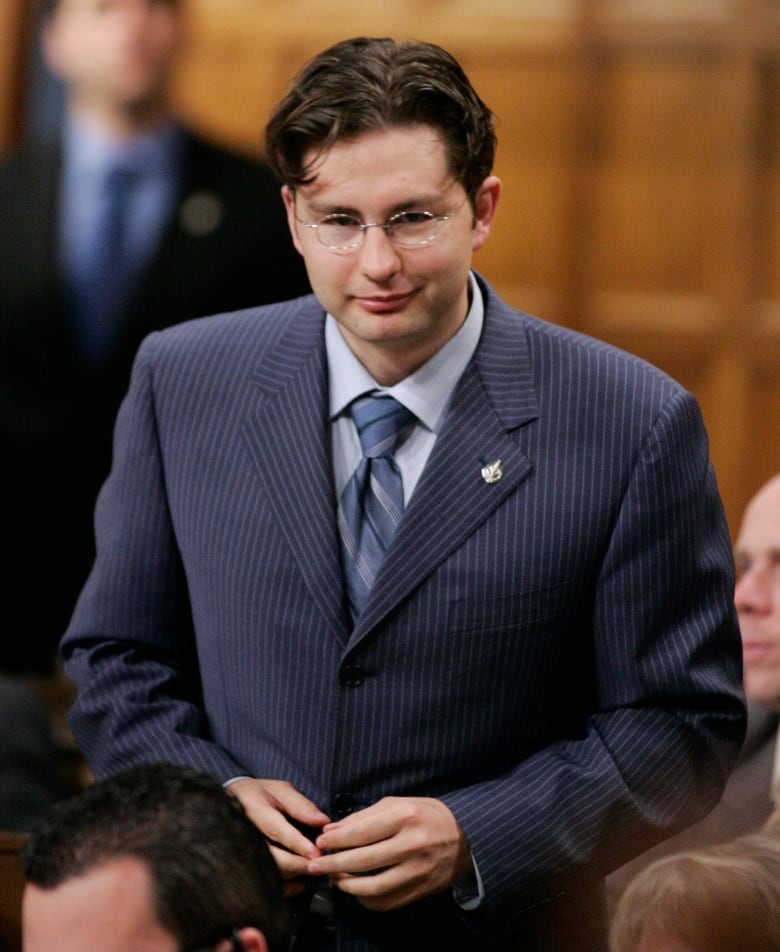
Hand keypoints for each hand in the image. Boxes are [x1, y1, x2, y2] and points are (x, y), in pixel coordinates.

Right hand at [228, 778, 330, 890]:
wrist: (228, 803)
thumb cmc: (258, 795)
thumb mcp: (279, 790)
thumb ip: (300, 806)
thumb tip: (323, 821)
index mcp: (254, 811)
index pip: (276, 831)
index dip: (297, 844)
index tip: (315, 854)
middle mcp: (243, 835)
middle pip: (270, 858)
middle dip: (297, 865)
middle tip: (318, 865)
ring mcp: (240, 854)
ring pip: (267, 873)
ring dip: (292, 875)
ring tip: (312, 870)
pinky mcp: (242, 867)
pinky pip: (262, 884)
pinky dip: (283, 888)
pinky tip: (299, 884)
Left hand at [307, 796, 471, 910]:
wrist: (468, 836)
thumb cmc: (428, 814)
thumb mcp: (399, 804)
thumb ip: (364, 817)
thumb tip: (332, 830)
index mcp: (404, 817)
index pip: (360, 833)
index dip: (336, 841)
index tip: (319, 843)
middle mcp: (411, 845)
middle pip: (362, 861)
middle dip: (333, 865)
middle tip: (314, 865)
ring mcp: (417, 871)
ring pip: (372, 887)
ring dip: (346, 886)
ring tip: (333, 879)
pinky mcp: (421, 890)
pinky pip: (386, 902)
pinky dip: (366, 900)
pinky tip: (356, 892)